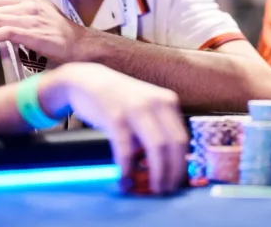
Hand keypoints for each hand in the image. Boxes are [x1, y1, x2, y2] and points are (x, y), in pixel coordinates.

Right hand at [41, 63, 187, 194]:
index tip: (177, 180)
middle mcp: (156, 103)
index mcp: (167, 101)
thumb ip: (158, 125)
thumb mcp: (146, 105)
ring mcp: (136, 108)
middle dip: (172, 172)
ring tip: (152, 187)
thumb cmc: (118, 98)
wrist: (87, 80)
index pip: (183, 138)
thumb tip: (169, 161)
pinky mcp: (115, 116)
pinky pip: (126, 148)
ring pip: (157, 147)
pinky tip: (125, 176)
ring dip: (157, 172)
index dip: (182, 163)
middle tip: (166, 189)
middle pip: (174, 145)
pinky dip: (127, 167)